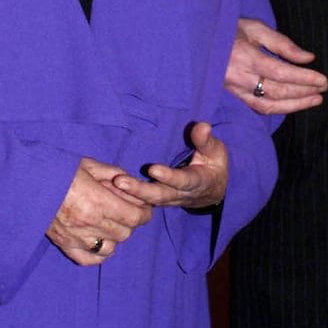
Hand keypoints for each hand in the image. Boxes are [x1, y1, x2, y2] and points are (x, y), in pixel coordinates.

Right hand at [47, 157, 152, 265]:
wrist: (27, 182)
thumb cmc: (58, 169)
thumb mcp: (88, 164)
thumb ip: (112, 173)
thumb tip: (130, 182)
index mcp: (97, 201)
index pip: (134, 217)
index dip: (144, 213)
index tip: (144, 207)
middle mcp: (88, 223)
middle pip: (125, 233)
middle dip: (131, 222)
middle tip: (127, 212)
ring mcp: (75, 238)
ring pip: (110, 248)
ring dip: (115, 237)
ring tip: (110, 224)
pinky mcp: (64, 245)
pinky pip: (89, 260)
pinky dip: (98, 252)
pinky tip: (98, 239)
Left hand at [113, 122, 227, 208]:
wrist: (213, 191)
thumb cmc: (213, 165)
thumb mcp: (216, 152)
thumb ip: (206, 140)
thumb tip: (201, 126)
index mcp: (197, 182)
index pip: (182, 181)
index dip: (168, 177)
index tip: (153, 169)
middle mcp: (180, 194)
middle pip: (159, 195)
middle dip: (139, 190)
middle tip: (120, 181)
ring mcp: (168, 199)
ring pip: (149, 200)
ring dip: (131, 194)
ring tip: (113, 183)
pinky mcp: (159, 199)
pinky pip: (143, 202)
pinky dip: (129, 198)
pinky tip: (112, 190)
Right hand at [226, 18, 326, 114]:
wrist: (199, 40)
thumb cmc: (229, 30)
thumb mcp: (255, 27)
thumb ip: (281, 43)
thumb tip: (307, 58)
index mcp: (245, 56)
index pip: (280, 72)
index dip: (303, 78)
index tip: (322, 79)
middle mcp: (239, 77)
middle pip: (277, 91)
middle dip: (303, 92)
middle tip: (323, 88)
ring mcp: (234, 89)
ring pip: (268, 105)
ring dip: (294, 105)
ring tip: (315, 99)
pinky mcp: (233, 95)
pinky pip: (257, 107)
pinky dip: (278, 108)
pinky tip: (294, 104)